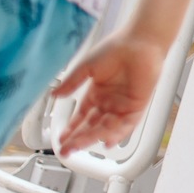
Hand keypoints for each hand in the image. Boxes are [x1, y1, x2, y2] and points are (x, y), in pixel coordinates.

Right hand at [50, 30, 168, 152]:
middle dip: (78, 138)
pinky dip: (118, 133)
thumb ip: (71, 83)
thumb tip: (54, 94)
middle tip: (66, 149)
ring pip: (106, 127)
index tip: (61, 139)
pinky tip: (107, 141)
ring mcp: (123, 104)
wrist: (139, 42)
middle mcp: (110, 101)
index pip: (82, 116)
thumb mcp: (87, 67)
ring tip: (79, 145)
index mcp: (97, 92)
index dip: (72, 129)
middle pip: (92, 126)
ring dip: (92, 137)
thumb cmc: (117, 48)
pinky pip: (127, 124)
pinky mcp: (137, 105)